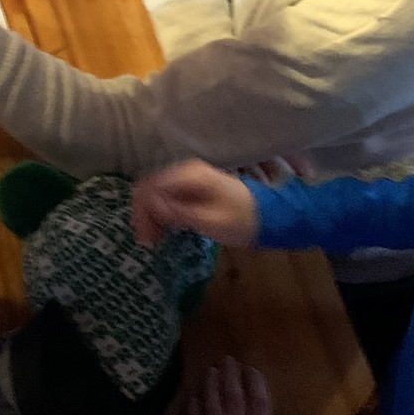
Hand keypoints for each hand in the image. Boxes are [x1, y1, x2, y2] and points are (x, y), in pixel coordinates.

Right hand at [132, 161, 259, 247]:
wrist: (271, 216)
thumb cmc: (243, 220)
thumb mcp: (211, 221)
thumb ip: (180, 212)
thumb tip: (152, 206)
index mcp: (190, 176)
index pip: (151, 187)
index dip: (142, 211)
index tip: (145, 238)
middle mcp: (185, 172)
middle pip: (150, 188)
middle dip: (144, 214)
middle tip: (147, 242)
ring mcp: (189, 180)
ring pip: (156, 194)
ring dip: (151, 216)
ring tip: (154, 240)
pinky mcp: (192, 190)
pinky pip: (168, 198)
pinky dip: (162, 214)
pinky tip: (165, 231)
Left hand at [188, 357, 320, 414]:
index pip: (258, 403)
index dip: (254, 383)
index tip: (250, 368)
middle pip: (231, 401)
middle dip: (229, 378)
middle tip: (225, 360)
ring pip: (211, 410)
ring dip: (209, 388)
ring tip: (208, 371)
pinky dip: (192, 411)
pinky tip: (191, 398)